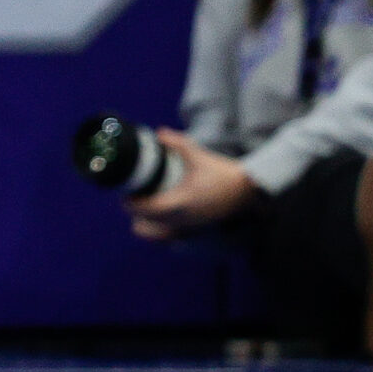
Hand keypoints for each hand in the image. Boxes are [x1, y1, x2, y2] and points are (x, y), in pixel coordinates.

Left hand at [125, 130, 256, 239]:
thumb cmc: (222, 172)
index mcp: (180, 202)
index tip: (124, 198)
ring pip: (162, 237)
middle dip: (137, 217)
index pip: (148, 210)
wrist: (248, 189)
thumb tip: (158, 133)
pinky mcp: (201, 229)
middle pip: (150, 227)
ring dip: (149, 229)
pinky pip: (176, 239)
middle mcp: (185, 218)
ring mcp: (193, 227)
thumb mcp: (198, 155)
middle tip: (131, 203)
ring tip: (143, 216)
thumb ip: (177, 142)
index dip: (132, 206)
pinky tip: (163, 224)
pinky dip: (165, 234)